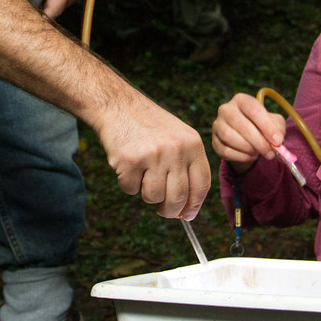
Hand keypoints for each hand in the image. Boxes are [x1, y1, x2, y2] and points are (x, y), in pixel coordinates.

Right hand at [97, 97, 210, 219]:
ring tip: (143, 174)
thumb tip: (188, 208)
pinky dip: (128, 183)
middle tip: (164, 211)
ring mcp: (153, 155)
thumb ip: (186, 167)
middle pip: (178, 198)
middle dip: (170, 211)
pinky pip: (131, 190)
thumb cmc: (149, 125)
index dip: (195, 205)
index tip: (188, 215)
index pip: (201, 185)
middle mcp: (176, 150)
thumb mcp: (178, 137)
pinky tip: (128, 165)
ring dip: (146, 194)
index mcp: (192, 144)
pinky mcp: (130, 161)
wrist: (118, 105)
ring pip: (154, 197)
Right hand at [211, 92, 285, 172]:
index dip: (266, 125)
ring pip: (229, 137)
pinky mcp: (214, 141)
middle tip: (270, 152)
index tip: (277, 140)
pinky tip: (250, 155)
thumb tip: (277, 140)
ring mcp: (217, 125)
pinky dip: (241, 156)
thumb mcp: (274, 123)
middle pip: (241, 125)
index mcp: (241, 100)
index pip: (252, 109)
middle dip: (259, 141)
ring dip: (248, 149)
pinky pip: (225, 150)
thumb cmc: (262, 126)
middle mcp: (226, 109)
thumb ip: (278, 129)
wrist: (247, 137)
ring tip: (259, 152)